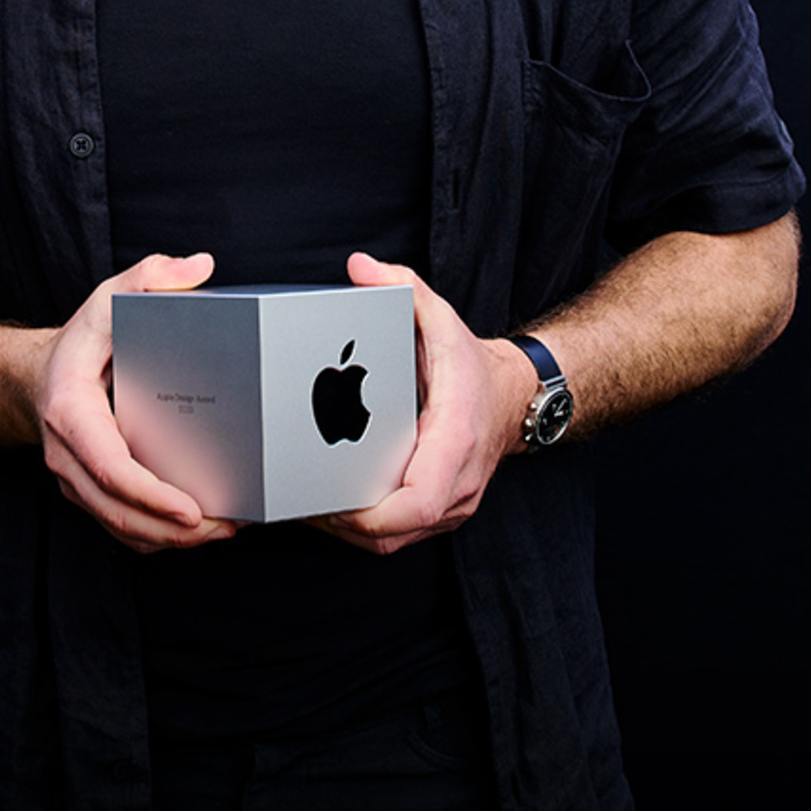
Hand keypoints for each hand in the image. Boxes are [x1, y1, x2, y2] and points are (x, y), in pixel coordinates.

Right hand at [35, 251, 238, 552]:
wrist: (40, 378)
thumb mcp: (108, 299)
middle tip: (224, 528)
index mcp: (70, 413)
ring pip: (121, 528)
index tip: (189, 509)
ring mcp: (77, 481)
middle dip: (173, 530)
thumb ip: (149, 276)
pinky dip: (159, 537)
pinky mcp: (92, 494)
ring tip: (222, 531)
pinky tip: (198, 530)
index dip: (150, 495)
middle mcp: (68, 456)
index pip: (109, 467)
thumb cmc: (80, 343)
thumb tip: (197, 268)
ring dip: (171, 540)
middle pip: (118, 511)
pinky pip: (123, 528)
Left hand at [313, 252, 536, 556]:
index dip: (370, 514)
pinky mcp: (442, 511)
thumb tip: (360, 268)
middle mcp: (457, 484)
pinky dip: (363, 529)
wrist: (514, 397)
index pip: (415, 503)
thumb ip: (403, 285)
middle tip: (296, 500)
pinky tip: (330, 506)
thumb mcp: (442, 317)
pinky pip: (400, 536)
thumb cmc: (473, 365)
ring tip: (304, 505)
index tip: (331, 502)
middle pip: (395, 533)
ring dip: (348, 532)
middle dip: (342, 525)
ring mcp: (452, 504)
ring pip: (394, 542)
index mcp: (454, 442)